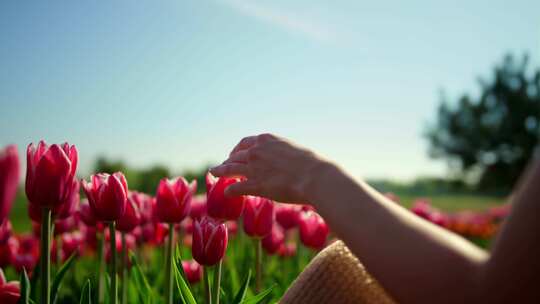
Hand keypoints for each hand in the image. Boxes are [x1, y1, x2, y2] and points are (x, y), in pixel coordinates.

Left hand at [209, 134, 327, 203]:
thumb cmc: (313, 165)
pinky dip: (229, 190)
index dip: (237, 150)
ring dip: (220, 171)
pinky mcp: (255, 185)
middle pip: (235, 156)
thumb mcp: (295, 151)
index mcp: (267, 140)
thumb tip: (287, 158)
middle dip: (227, 161)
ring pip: (230, 169)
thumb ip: (284, 153)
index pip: (245, 143)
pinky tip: (227, 193)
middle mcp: (256, 151)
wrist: (316, 177)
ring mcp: (253, 168)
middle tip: (223, 166)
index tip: (234, 154)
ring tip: (214, 173)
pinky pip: (236, 188)